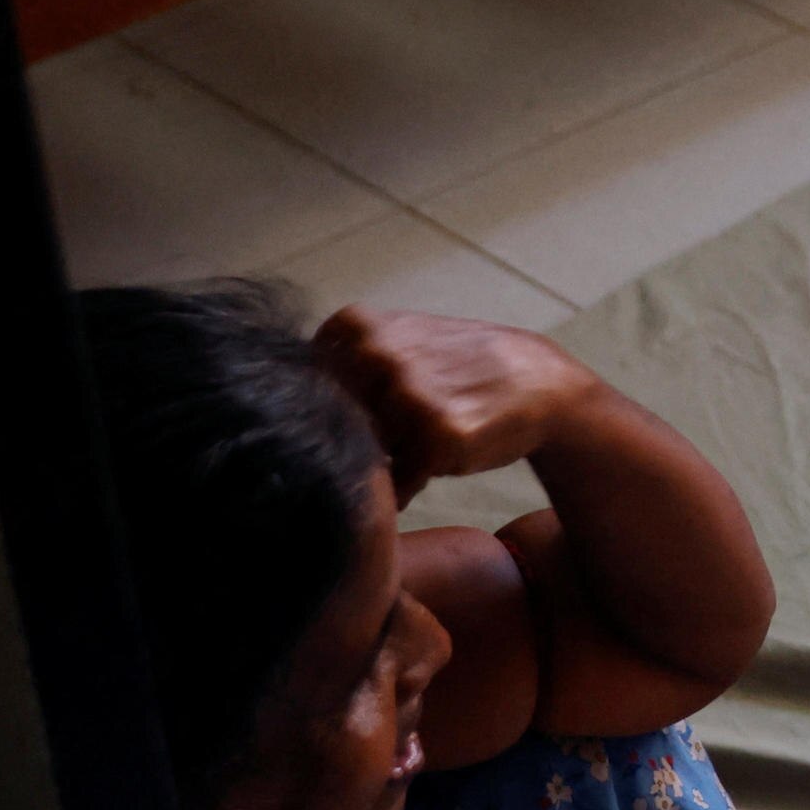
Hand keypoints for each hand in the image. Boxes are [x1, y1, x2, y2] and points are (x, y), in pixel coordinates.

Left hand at [315, 308, 592, 493]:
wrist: (537, 384)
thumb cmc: (456, 367)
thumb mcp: (397, 341)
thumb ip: (339, 365)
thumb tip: (272, 407)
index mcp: (358, 326)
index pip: (305, 391)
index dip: (331, 410)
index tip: (365, 408)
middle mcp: (379, 356)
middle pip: (334, 429)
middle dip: (360, 440)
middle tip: (399, 429)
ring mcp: (409, 396)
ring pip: (366, 457)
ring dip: (388, 463)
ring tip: (425, 437)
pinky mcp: (440, 438)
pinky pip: (399, 483)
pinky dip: (412, 483)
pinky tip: (442, 458)